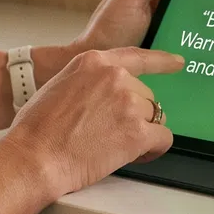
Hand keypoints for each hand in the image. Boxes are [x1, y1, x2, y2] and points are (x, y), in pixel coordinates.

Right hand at [0, 47, 182, 197]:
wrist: (36, 156)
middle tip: (112, 133)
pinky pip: (163, 138)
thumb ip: (88, 82)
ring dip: (142, 131)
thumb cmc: (38, 129)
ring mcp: (128, 103)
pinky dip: (154, 149)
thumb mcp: (59, 85)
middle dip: (134, 114)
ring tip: (117, 146)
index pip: (137, 57)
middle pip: (145, 94)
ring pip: (154, 116)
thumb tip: (101, 96)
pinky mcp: (137, 132)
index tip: (177, 62)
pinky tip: (137, 155)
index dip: (161, 61)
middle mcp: (115, 77)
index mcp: (94, 62)